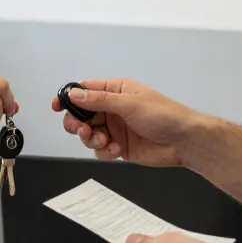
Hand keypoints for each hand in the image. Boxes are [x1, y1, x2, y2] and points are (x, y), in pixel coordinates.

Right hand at [52, 79, 195, 166]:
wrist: (185, 142)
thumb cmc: (166, 115)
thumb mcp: (130, 104)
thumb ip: (99, 101)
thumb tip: (74, 95)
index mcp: (115, 91)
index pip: (84, 91)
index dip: (68, 97)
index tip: (57, 106)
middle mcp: (113, 109)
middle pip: (81, 114)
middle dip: (77, 123)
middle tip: (82, 129)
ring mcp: (115, 128)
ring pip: (88, 134)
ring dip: (91, 139)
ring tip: (104, 141)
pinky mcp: (119, 147)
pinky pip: (100, 150)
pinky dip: (104, 151)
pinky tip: (117, 150)